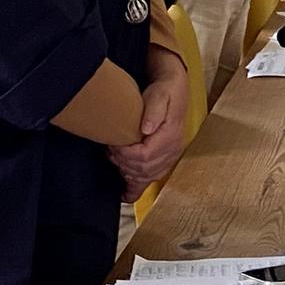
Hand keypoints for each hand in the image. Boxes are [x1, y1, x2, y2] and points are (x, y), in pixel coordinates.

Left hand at [110, 53, 188, 199]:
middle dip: (123, 163)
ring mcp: (170, 157)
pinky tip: (125, 193)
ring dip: (127, 172)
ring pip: (146, 177)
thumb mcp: (159, 95)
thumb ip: (153, 111)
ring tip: (116, 159)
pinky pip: (151, 180)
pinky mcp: (164, 160)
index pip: (145, 156)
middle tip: (111, 151)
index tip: (114, 145)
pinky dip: (137, 188)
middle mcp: (173, 150)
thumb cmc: (164, 93)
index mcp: (171, 136)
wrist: (173, 92)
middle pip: (144, 169)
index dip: (126, 154)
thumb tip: (147, 128)